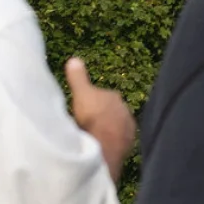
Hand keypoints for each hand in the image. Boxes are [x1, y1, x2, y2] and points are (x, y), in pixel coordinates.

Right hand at [65, 57, 136, 178]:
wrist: (105, 144)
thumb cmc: (92, 117)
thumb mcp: (81, 94)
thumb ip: (78, 78)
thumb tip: (74, 59)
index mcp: (114, 96)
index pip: (103, 95)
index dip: (92, 100)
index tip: (83, 106)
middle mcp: (125, 109)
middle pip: (110, 110)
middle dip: (102, 114)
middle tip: (87, 121)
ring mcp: (128, 127)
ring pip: (115, 125)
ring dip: (107, 128)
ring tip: (93, 134)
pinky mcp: (129, 143)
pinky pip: (119, 140)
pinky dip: (111, 140)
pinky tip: (101, 144)